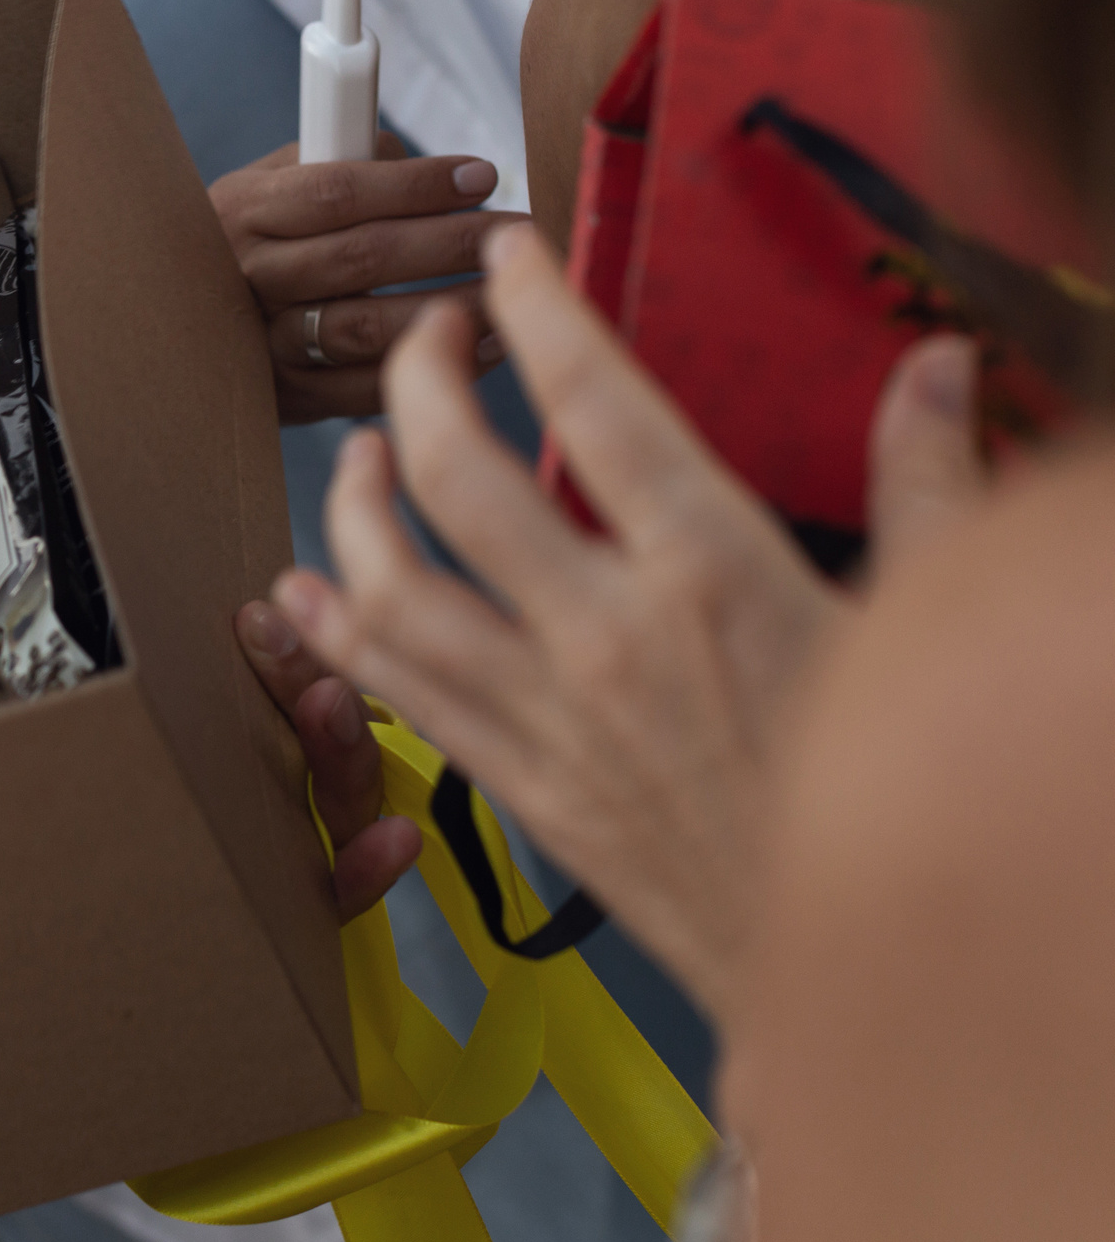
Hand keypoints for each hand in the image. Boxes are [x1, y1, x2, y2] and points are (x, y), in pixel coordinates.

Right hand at [211, 137, 522, 424]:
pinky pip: (363, 387)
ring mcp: (263, 342)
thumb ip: (339, 157)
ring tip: (510, 292)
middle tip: (515, 233)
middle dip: (451, 242)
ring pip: (365, 327)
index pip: (337, 191)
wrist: (189, 320)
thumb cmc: (257, 236)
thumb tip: (423, 162)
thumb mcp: (272, 182)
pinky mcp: (286, 396)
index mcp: (243, 208)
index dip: (415, 185)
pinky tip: (484, 347)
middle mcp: (246, 276)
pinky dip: (427, 366)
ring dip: (448, 309)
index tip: (481, 176)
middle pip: (361, 257)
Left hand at [267, 223, 981, 1019]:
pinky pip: (394, 697)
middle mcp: (608, 637)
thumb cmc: (902, 794)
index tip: (503, 259)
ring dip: (352, 505)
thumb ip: (928, 481)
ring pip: (390, 589)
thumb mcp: (924, 622)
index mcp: (716, 573)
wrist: (865, 981)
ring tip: (360, 453)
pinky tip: (305, 592)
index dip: (535, 311)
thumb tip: (936, 361)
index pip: (596, 403)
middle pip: (456, 477)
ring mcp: (548, 719)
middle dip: (419, 380)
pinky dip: (335, 635)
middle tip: (428, 338)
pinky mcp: (518, 791)